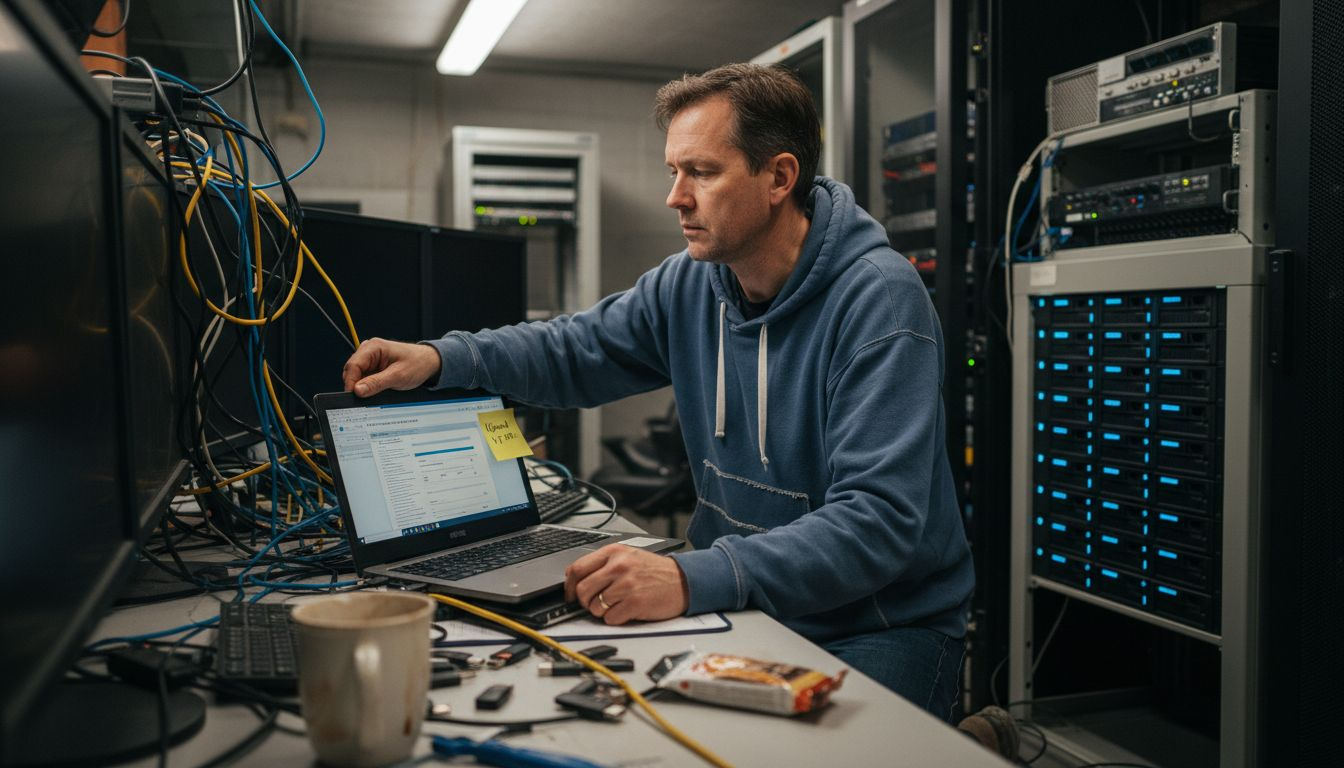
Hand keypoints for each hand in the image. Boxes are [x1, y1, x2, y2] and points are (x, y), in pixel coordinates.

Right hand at [341, 338, 441, 396]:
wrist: (429, 363)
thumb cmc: (418, 363)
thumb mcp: (398, 376)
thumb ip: (376, 383)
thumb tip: (358, 390)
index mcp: (373, 347)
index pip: (352, 365)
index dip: (350, 382)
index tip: (353, 395)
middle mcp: (369, 350)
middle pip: (352, 371)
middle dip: (356, 385)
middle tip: (363, 399)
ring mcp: (371, 359)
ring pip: (356, 376)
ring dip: (362, 386)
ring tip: (375, 393)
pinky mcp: (373, 367)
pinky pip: (363, 378)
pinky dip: (367, 386)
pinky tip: (375, 390)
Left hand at [564, 544, 687, 624]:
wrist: (684, 581)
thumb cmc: (655, 571)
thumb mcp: (628, 557)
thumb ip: (603, 564)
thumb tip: (575, 579)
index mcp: (614, 552)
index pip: (577, 568)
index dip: (569, 586)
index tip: (570, 595)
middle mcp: (619, 566)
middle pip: (582, 590)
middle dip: (585, 602)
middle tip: (594, 603)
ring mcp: (627, 585)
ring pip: (594, 607)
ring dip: (601, 611)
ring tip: (616, 605)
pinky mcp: (635, 603)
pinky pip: (609, 618)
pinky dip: (615, 619)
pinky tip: (626, 611)